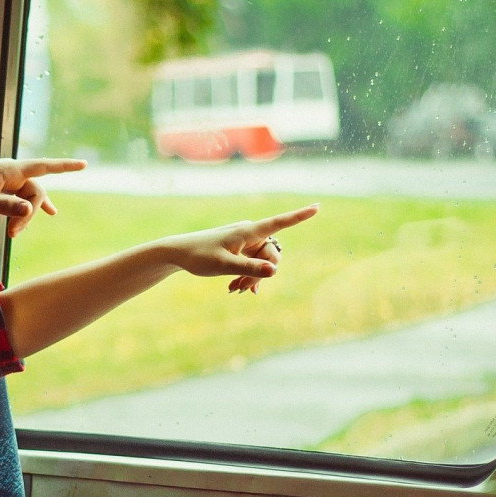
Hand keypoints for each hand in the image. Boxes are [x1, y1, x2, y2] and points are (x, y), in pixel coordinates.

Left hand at [0, 157, 86, 236]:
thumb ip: (6, 206)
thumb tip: (31, 209)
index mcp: (9, 170)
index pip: (43, 166)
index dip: (64, 166)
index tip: (84, 164)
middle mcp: (11, 173)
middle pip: (36, 192)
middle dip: (30, 214)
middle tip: (13, 234)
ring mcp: (7, 182)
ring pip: (29, 199)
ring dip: (25, 217)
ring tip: (13, 234)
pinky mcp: (2, 190)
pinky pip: (23, 199)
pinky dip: (31, 208)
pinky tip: (50, 213)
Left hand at [161, 203, 318, 292]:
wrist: (178, 253)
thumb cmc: (198, 256)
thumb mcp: (223, 265)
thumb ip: (249, 269)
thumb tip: (274, 271)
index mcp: (248, 231)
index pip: (279, 223)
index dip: (299, 216)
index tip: (317, 207)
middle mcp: (250, 234)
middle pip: (272, 255)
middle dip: (263, 273)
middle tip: (242, 290)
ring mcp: (245, 242)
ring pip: (262, 263)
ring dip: (253, 278)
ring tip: (234, 290)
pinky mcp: (240, 250)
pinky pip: (253, 264)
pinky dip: (247, 276)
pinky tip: (236, 288)